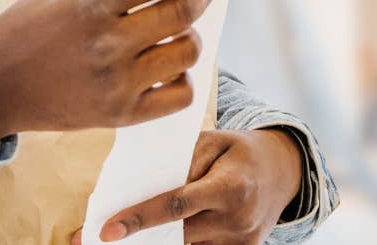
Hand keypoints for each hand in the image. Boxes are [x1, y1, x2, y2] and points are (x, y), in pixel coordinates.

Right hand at [0, 0, 216, 152]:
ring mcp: (117, 83)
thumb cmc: (27, 24)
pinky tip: (165, 64)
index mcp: (91, 3)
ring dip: (190, 34)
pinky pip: (180, 95)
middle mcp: (107, 44)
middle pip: (183, 13)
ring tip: (175, 29)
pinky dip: (182, 75)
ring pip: (187, 52)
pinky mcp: (122, 115)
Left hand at [70, 128, 303, 243]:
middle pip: (176, 235)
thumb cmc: (239, 151)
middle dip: (136, 238)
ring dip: (153, 244)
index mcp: (230, 187)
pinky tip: (150, 239)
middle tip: (92, 237)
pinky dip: (177, 244)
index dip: (139, 219)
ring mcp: (241, 243)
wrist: (284, 170)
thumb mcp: (214, 141)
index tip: (107, 230)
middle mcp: (237, 221)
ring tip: (118, 237)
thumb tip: (150, 182)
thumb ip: (183, 161)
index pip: (176, 206)